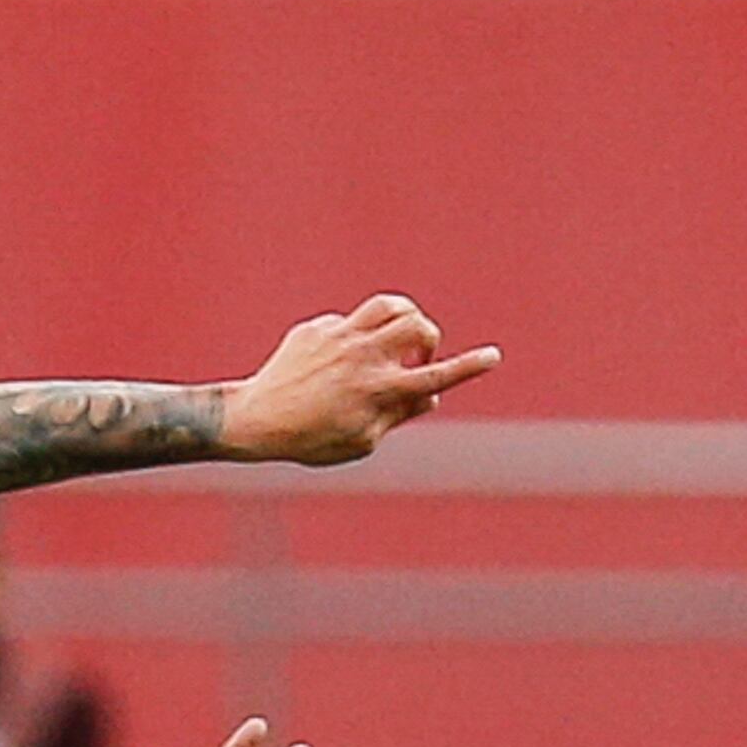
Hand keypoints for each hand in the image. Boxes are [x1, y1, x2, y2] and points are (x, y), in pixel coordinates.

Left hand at [220, 295, 499, 466]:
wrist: (253, 420)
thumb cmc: (309, 440)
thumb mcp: (361, 441)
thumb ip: (399, 415)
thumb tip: (430, 396)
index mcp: (381, 390)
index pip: (437, 375)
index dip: (469, 365)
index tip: (492, 355)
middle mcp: (364, 357)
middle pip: (418, 326)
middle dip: (429, 338)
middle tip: (419, 357)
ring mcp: (340, 337)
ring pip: (389, 304)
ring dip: (403, 316)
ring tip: (397, 335)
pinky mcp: (317, 329)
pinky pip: (348, 322)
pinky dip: (354, 337)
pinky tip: (334, 362)